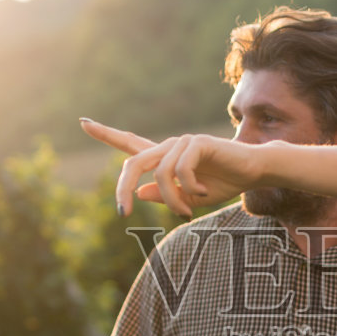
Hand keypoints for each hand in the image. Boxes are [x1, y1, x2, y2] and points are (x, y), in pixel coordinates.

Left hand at [81, 117, 262, 218]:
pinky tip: (204, 193)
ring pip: (161, 174)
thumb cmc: (224, 184)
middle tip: (123, 213)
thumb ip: (164, 196)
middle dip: (123, 188)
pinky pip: (181, 170)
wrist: (253, 173)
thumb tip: (139, 193)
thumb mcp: (189, 198)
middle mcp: (169, 147)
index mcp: (164, 158)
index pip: (129, 142)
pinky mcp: (198, 143)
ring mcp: (183, 143)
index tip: (83, 122)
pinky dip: (189, 189)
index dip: (106, 133)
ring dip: (172, 199)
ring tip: (186, 211)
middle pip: (133, 162)